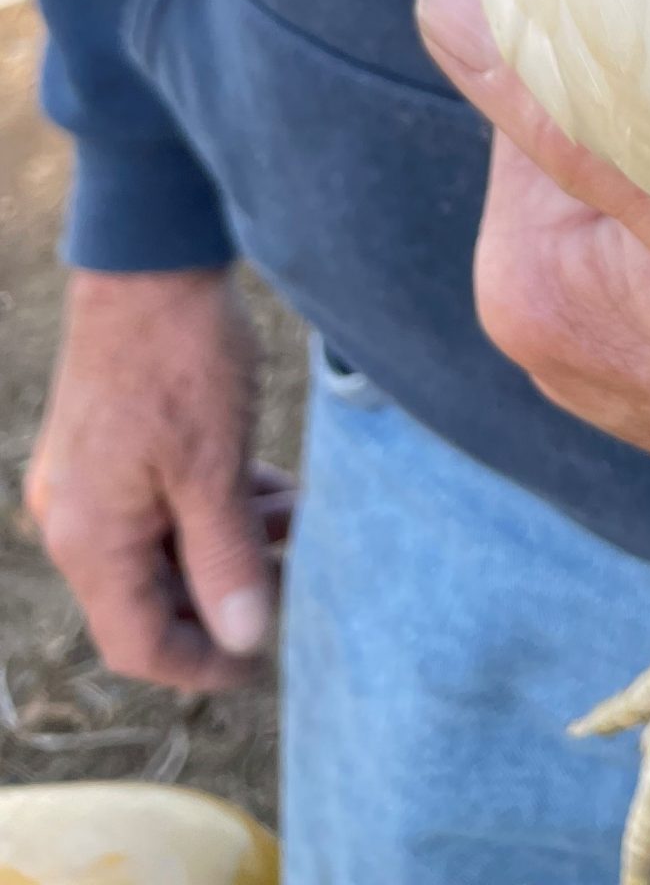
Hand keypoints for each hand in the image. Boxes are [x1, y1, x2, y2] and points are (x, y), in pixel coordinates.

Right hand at [25, 268, 291, 692]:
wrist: (152, 260)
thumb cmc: (182, 361)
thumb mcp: (216, 471)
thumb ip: (227, 561)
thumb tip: (245, 637)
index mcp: (91, 539)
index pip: (139, 643)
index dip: (204, 664)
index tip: (266, 661)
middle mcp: (76, 519)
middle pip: (150, 597)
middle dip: (226, 595)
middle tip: (297, 574)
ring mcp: (90, 480)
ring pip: (163, 545)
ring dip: (228, 545)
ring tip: (297, 518)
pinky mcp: (112, 445)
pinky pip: (162, 503)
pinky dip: (213, 507)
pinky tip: (271, 488)